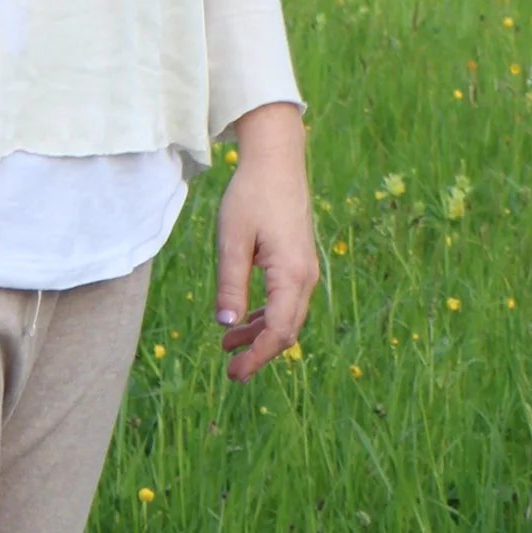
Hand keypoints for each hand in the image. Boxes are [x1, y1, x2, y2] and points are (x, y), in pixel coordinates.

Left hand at [214, 104, 317, 381]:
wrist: (277, 159)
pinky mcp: (299, 261)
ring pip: (286, 316)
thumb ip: (230, 284)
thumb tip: (226, 324)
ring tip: (227, 343)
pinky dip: (266, 314)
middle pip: (286, 331)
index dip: (257, 357)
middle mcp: (305, 278)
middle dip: (259, 352)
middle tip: (230, 369)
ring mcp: (305, 269)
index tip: (234, 373)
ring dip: (259, 333)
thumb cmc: (251, 195)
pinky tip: (244, 317)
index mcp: (291, 275)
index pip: (278, 333)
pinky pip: (286, 300)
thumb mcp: (232, 239)